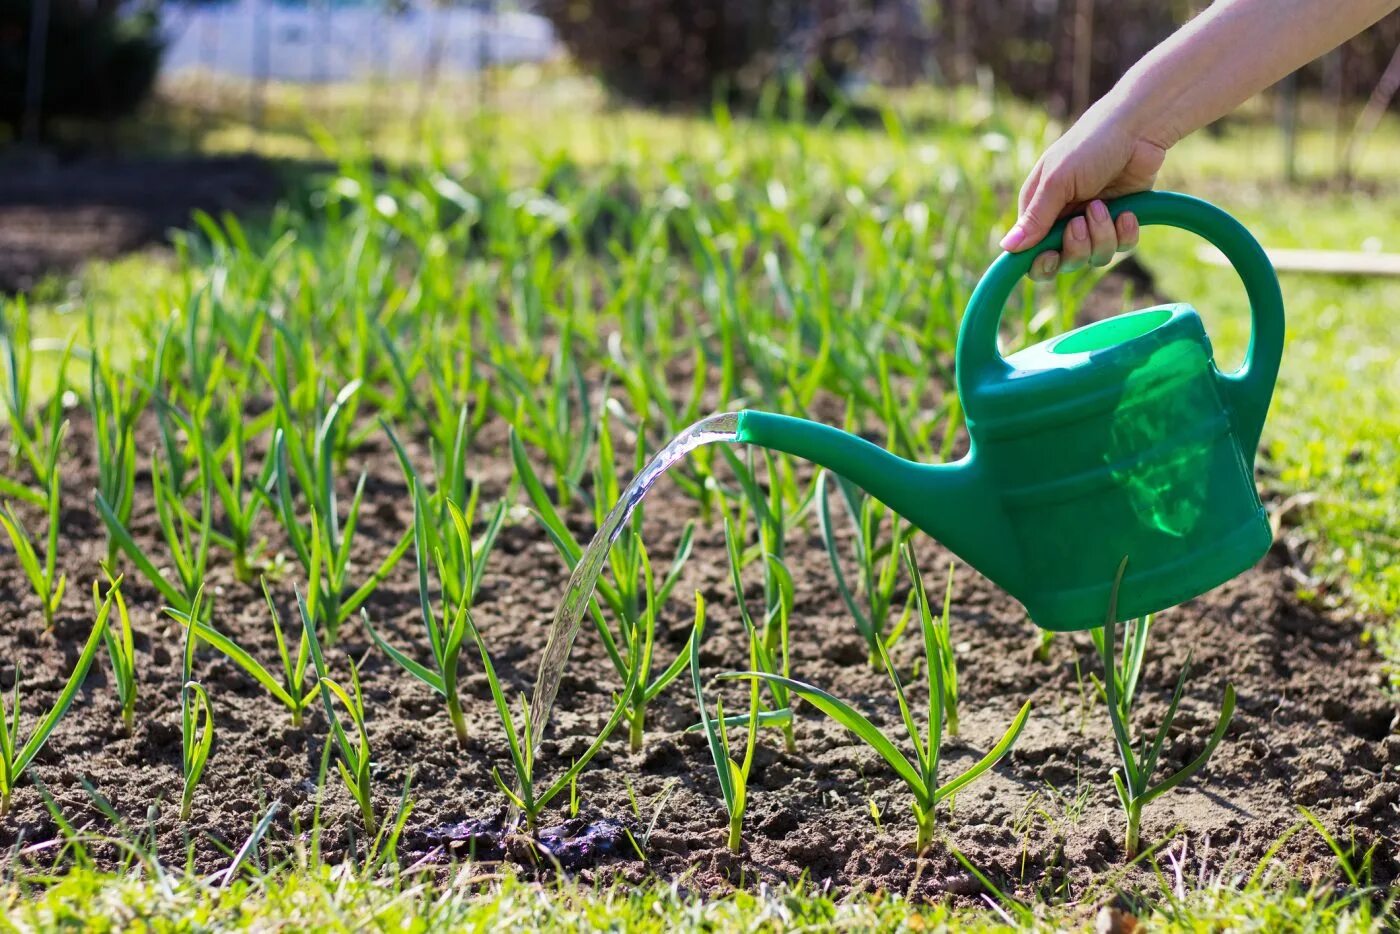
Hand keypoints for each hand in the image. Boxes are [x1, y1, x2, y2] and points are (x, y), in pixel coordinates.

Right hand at [999, 104, 1167, 280]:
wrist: (1138, 129)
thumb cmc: (1090, 146)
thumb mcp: (1057, 181)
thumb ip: (1036, 218)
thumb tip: (1007, 248)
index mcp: (1039, 210)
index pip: (1030, 253)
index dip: (1040, 262)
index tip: (1051, 255)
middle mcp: (1063, 220)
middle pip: (1064, 262)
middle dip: (1075, 248)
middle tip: (1081, 222)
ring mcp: (1093, 223)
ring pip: (1094, 257)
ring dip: (1101, 235)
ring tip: (1104, 205)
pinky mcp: (1120, 221)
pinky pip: (1121, 247)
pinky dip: (1125, 233)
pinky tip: (1127, 212)